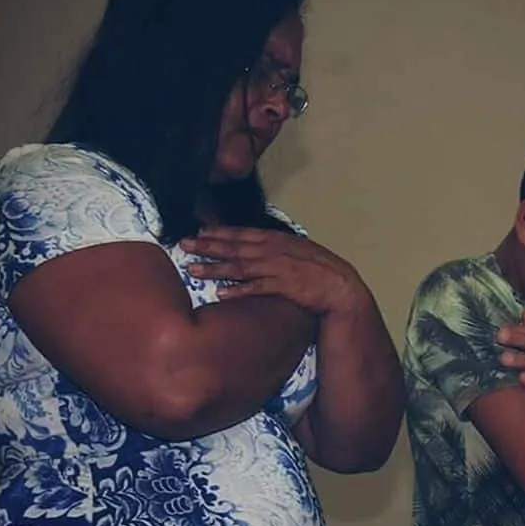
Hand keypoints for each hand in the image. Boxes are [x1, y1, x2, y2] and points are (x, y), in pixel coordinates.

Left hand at [179, 226, 367, 314]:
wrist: (341, 287)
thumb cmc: (320, 271)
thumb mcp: (297, 251)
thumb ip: (276, 249)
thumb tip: (257, 250)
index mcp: (277, 240)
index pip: (242, 233)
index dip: (218, 233)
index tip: (199, 232)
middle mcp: (273, 250)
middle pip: (234, 247)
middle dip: (207, 245)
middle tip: (183, 244)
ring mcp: (278, 268)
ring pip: (239, 266)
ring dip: (215, 267)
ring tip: (192, 269)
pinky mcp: (283, 286)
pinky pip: (255, 288)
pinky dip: (238, 290)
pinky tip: (220, 293)